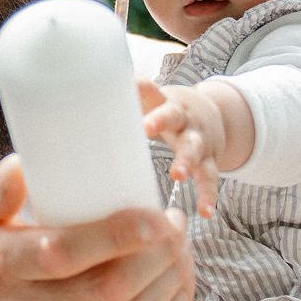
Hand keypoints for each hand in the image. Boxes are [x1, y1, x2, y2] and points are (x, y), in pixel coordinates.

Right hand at [0, 154, 192, 300]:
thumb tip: (25, 163)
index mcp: (2, 268)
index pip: (64, 254)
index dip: (120, 235)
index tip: (156, 215)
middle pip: (111, 287)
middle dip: (160, 255)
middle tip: (176, 226)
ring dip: (172, 282)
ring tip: (182, 250)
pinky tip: (179, 288)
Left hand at [139, 79, 223, 216]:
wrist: (209, 113)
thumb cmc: (165, 110)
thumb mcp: (151, 101)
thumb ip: (127, 99)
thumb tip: (91, 90)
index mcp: (164, 103)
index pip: (151, 92)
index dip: (140, 90)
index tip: (126, 88)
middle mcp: (184, 119)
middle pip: (173, 117)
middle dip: (160, 122)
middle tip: (146, 129)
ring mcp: (199, 140)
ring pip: (194, 148)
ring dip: (186, 161)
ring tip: (177, 176)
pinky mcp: (209, 160)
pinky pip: (210, 178)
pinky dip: (208, 195)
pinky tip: (205, 212)